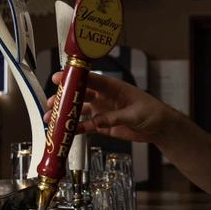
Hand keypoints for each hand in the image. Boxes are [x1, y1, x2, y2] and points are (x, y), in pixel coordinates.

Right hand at [46, 71, 171, 143]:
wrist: (159, 127)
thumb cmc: (152, 112)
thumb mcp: (135, 113)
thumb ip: (115, 117)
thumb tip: (98, 120)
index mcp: (112, 87)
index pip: (90, 79)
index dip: (74, 78)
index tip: (59, 78)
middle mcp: (104, 97)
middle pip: (80, 94)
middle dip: (64, 98)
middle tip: (52, 102)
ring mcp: (102, 110)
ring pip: (79, 111)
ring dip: (65, 114)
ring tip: (52, 118)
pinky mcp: (103, 125)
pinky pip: (85, 126)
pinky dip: (74, 128)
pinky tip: (64, 131)